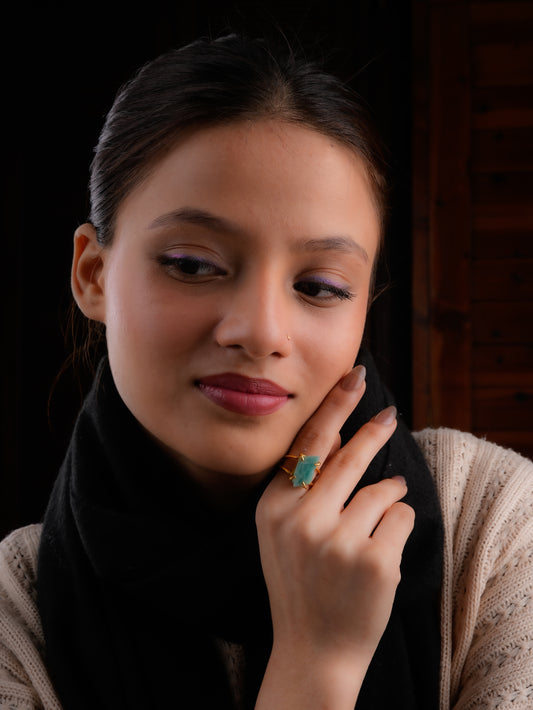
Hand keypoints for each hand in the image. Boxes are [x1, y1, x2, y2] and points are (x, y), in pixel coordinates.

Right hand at [255, 365, 414, 708]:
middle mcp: (301, 520)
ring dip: (389, 495)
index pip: (309, 444)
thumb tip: (343, 437)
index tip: (354, 378)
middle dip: (374, 430)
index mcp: (273, 507)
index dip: (335, 407)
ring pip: (382, 489)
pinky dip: (399, 525)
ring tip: (378, 518)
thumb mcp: (281, 532)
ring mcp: (337, 542)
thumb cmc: (299, 582)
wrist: (314, 649)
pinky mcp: (374, 562)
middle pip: (349, 456)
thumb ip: (302, 487)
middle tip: (390, 414)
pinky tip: (382, 549)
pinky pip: (401, 518)